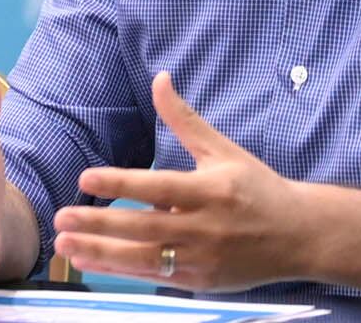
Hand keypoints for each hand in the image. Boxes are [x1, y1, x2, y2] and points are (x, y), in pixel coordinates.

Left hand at [51, 71, 311, 291]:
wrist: (300, 236)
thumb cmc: (257, 187)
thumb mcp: (223, 149)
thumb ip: (184, 119)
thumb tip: (159, 77)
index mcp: (211, 191)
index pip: (158, 186)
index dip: (120, 184)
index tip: (85, 178)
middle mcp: (205, 227)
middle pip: (144, 227)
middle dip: (99, 224)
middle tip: (60, 217)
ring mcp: (202, 258)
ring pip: (144, 258)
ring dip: (100, 253)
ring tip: (63, 244)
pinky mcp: (200, 282)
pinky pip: (153, 276)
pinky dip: (119, 271)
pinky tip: (88, 263)